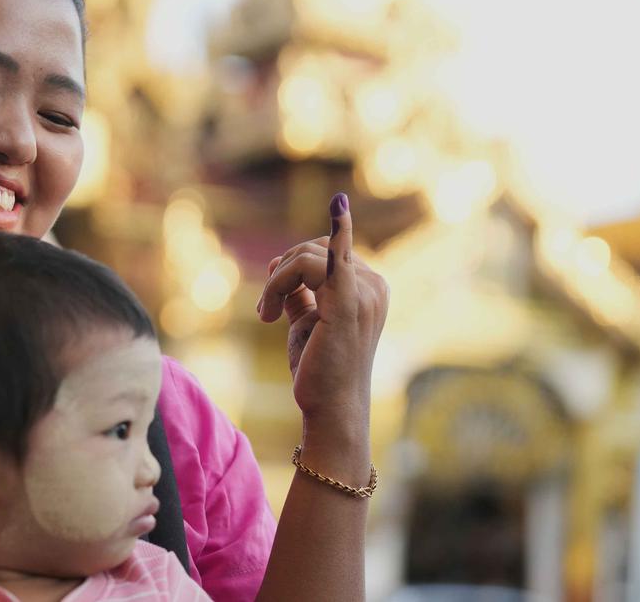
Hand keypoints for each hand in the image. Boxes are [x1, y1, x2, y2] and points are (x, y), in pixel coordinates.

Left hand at [255, 193, 388, 426]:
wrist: (331, 409)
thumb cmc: (320, 370)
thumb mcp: (307, 322)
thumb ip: (298, 293)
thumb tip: (277, 262)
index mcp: (369, 288)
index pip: (327, 250)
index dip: (292, 265)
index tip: (271, 296)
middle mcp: (373, 286)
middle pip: (314, 247)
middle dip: (281, 272)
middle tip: (265, 310)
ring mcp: (365, 293)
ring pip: (305, 256)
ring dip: (275, 283)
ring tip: (266, 313)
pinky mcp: (348, 303)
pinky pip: (328, 258)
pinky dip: (313, 245)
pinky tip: (312, 230)